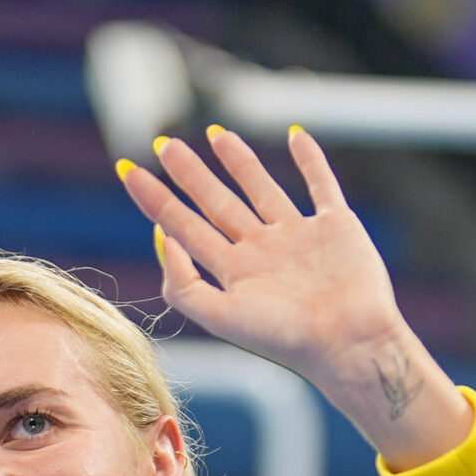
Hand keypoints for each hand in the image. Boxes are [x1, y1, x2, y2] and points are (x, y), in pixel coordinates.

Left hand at [118, 126, 472, 469]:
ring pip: (261, 189)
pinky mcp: (336, 226)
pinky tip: (297, 136)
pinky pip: (320, 184)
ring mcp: (299, 238)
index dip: (154, 199)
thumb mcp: (219, 317)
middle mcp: (262, 253)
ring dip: (239, 162)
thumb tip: (159, 236)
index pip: (184, 227)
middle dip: (190, 174)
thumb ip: (183, 282)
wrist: (349, 342)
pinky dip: (311, 160)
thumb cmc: (286, 338)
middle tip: (165, 144)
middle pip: (216, 204)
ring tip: (217, 134)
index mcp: (234, 274)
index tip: (126, 170)